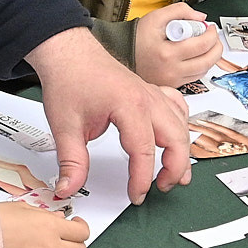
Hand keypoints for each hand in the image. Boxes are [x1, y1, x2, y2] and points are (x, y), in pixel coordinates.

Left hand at [24, 29, 192, 196]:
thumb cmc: (69, 79)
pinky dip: (181, 125)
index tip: (136, 195)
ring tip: (175, 174)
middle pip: (176, 138)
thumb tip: (68, 188)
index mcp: (129, 106)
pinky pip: (177, 108)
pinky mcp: (150, 92)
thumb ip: (71, 161)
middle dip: (174, 168)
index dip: (142, 179)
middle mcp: (147, 98)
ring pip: (181, 125)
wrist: (68, 52)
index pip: (144, 151)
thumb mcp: (65, 126)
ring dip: (182, 150)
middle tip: (162, 187)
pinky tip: (176, 138)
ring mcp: (151, 93)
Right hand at [134, 3, 224, 85]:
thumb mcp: (156, 17)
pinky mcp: (173, 85)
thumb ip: (180, 11)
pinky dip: (200, 65)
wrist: (123, 54)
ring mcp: (173, 80)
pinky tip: (196, 55)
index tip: (210, 27)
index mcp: (167, 54)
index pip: (202, 45)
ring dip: (210, 56)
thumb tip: (201, 18)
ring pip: (204, 70)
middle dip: (217, 46)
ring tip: (205, 44)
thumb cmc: (138, 37)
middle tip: (213, 36)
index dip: (212, 34)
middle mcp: (171, 71)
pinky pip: (195, 77)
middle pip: (208, 61)